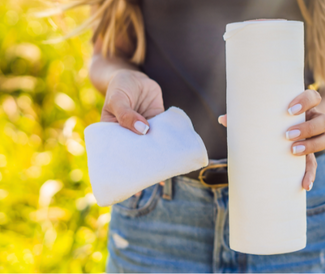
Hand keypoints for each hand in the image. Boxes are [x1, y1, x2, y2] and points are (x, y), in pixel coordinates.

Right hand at [102, 69, 164, 196]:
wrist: (134, 76)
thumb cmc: (119, 87)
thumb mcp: (118, 100)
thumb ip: (127, 114)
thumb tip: (143, 130)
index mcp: (114, 134)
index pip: (116, 156)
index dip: (122, 170)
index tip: (129, 183)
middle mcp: (129, 135)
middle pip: (136, 155)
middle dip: (144, 168)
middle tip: (152, 181)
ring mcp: (144, 130)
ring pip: (152, 147)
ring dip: (159, 158)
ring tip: (166, 173)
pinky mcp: (157, 123)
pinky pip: (164, 135)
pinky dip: (169, 143)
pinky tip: (176, 154)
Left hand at [218, 89, 324, 190]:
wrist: (282, 134)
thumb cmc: (269, 120)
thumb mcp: (262, 117)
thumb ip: (246, 117)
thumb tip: (223, 119)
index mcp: (304, 107)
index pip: (313, 96)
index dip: (305, 101)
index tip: (289, 110)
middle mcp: (314, 120)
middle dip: (307, 127)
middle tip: (287, 135)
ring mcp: (315, 138)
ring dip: (312, 145)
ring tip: (292, 150)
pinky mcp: (311, 156)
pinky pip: (315, 165)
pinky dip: (310, 175)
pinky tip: (304, 184)